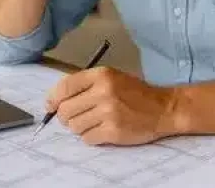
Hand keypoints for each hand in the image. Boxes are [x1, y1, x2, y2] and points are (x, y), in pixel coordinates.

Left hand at [46, 67, 176, 145]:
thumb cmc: (135, 93)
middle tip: (78, 116)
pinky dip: (91, 137)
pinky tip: (102, 130)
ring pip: (74, 126)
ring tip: (94, 122)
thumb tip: (54, 101)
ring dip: (80, 128)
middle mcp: (103, 91)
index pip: (64, 87)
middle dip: (67, 116)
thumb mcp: (111, 77)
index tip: (50, 106)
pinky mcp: (113, 131)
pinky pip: (87, 138)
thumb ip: (85, 85)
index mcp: (101, 75)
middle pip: (65, 110)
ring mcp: (108, 112)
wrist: (163, 108)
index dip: (53, 99)